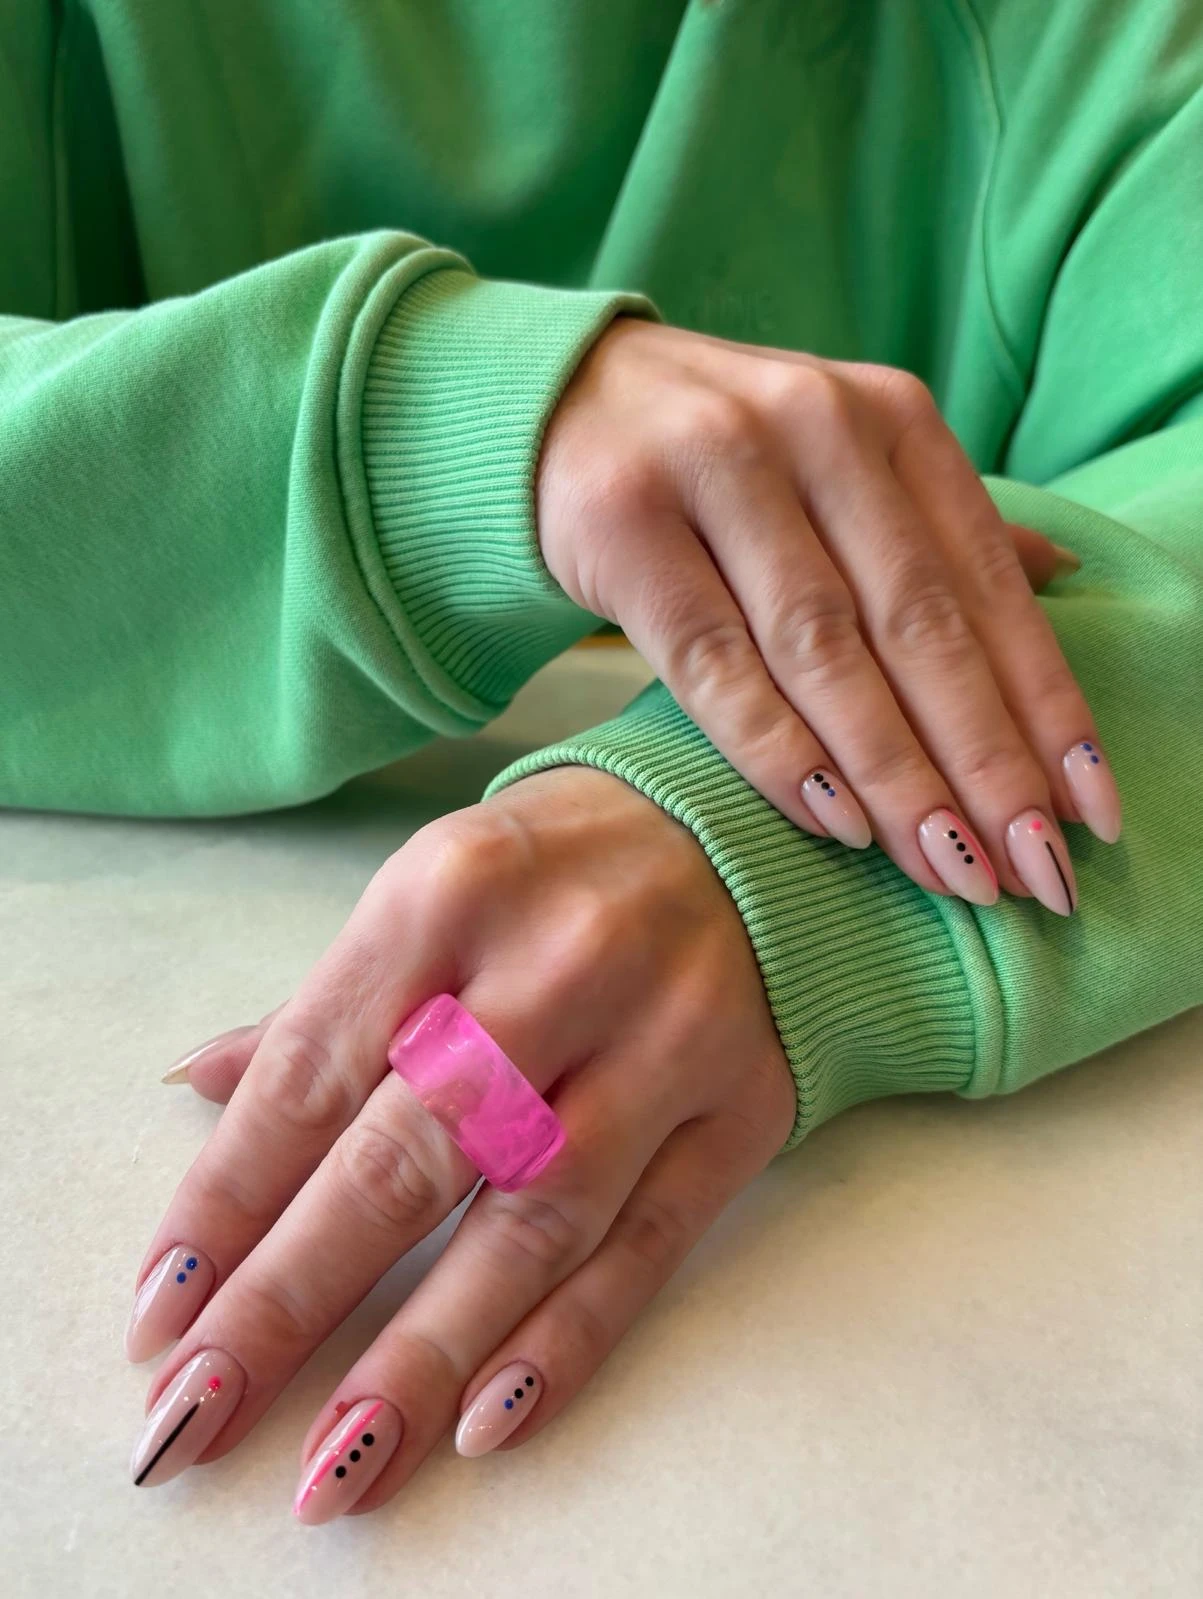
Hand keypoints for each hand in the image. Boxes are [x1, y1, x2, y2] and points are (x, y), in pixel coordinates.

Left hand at [126, 769, 795, 1520]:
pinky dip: (567, 1340)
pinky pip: (647, 1243)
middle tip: (201, 1417)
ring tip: (339, 1464)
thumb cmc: (558, 866)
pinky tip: (488, 1421)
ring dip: (424, 1353)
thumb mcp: (432, 890)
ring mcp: (664, 1036)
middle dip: (292, 1298)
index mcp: (450, 889)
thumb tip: (201, 1087)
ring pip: (529, 1220)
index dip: (229, 1202)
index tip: (165, 1317)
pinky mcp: (742, 1103)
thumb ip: (327, 1002)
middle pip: (405, 1156)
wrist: (746, 828)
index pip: (312, 1070)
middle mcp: (559, 960)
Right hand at [537, 321, 1119, 912]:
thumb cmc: (720, 458)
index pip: (989, 583)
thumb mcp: (842, 467)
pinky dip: (777, 748)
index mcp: (890, 419)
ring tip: (947, 866)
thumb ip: (937, 524)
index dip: (1047, 706)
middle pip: (919, 624)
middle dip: (986, 760)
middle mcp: (815, 430)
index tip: (1089, 811)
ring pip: (824, 650)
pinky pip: (713, 661)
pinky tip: (835, 821)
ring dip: (895, 772)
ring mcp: (715, 468)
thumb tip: (1063, 579)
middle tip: (1032, 869)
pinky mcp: (626, 523)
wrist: (556, 404)